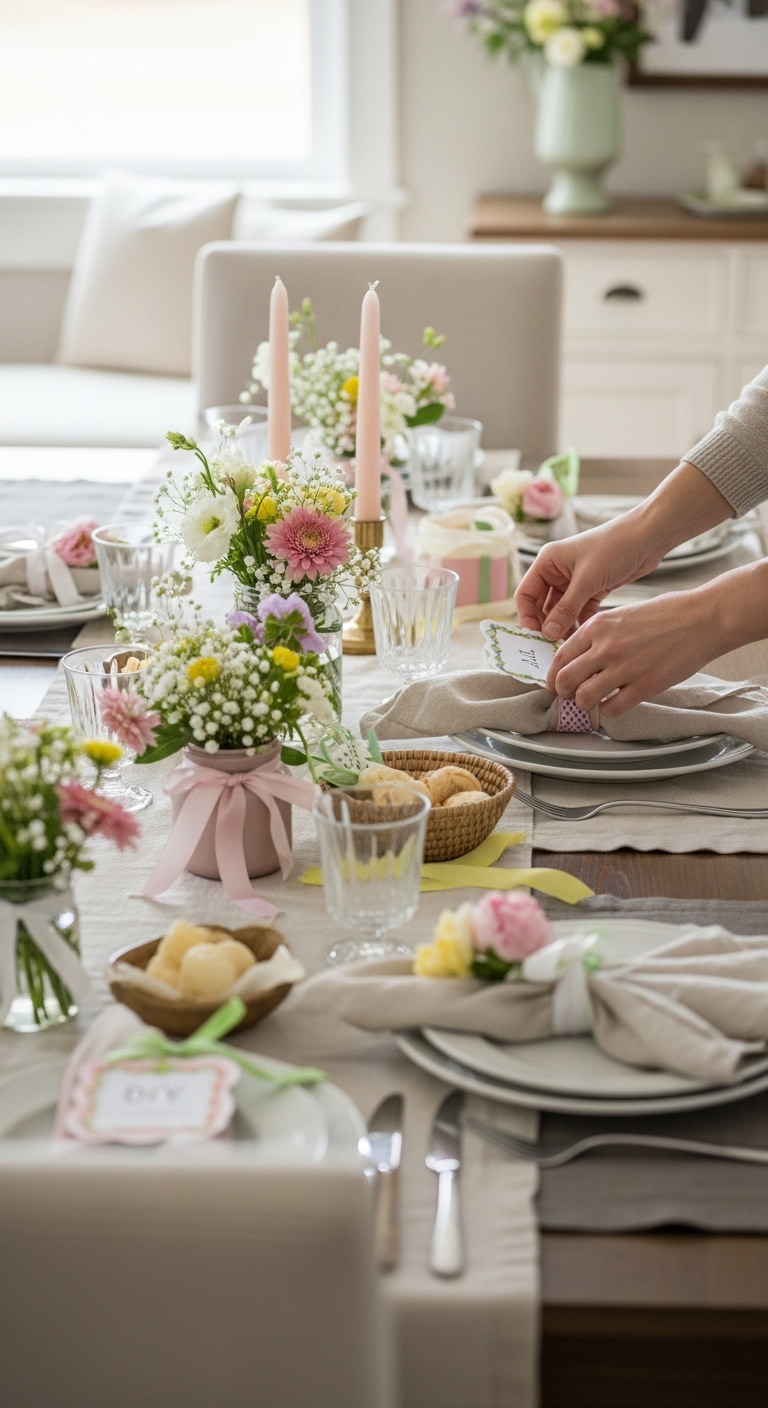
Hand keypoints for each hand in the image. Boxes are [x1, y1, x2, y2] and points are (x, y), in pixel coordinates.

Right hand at [514, 462, 733, 641]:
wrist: (648, 538)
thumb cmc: (613, 549)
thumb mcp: (586, 581)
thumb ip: (566, 609)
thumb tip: (547, 634)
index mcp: (548, 562)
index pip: (525, 594)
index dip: (527, 616)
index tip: (536, 636)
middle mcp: (557, 572)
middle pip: (542, 606)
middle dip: (547, 626)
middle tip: (552, 647)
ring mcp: (575, 582)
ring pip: (561, 612)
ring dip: (564, 627)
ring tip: (569, 646)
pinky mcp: (592, 589)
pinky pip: (579, 612)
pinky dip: (580, 623)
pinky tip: (585, 637)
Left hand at [546, 589, 727, 715]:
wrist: (701, 619)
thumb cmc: (665, 614)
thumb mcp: (622, 614)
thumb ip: (599, 634)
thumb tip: (579, 657)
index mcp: (597, 626)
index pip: (559, 657)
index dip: (554, 674)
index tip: (557, 682)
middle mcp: (606, 647)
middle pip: (564, 680)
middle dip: (564, 692)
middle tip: (573, 694)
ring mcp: (624, 667)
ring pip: (584, 698)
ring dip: (586, 703)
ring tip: (596, 700)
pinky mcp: (644, 685)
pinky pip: (612, 709)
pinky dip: (610, 710)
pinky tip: (617, 702)